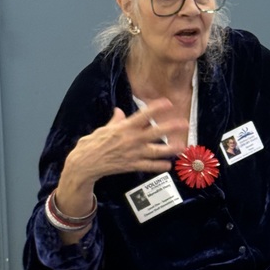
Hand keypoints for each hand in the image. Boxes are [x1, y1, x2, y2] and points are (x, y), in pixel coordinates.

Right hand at [58, 98, 188, 204]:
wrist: (85, 163)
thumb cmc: (92, 144)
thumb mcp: (103, 129)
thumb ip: (115, 121)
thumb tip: (119, 111)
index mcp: (124, 127)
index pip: (143, 115)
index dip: (156, 108)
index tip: (168, 102)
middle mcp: (131, 139)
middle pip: (155, 132)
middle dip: (170, 127)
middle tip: (184, 123)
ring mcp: (133, 153)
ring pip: (156, 151)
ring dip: (170, 149)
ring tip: (182, 146)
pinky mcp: (132, 165)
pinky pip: (148, 166)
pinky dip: (158, 166)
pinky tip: (168, 165)